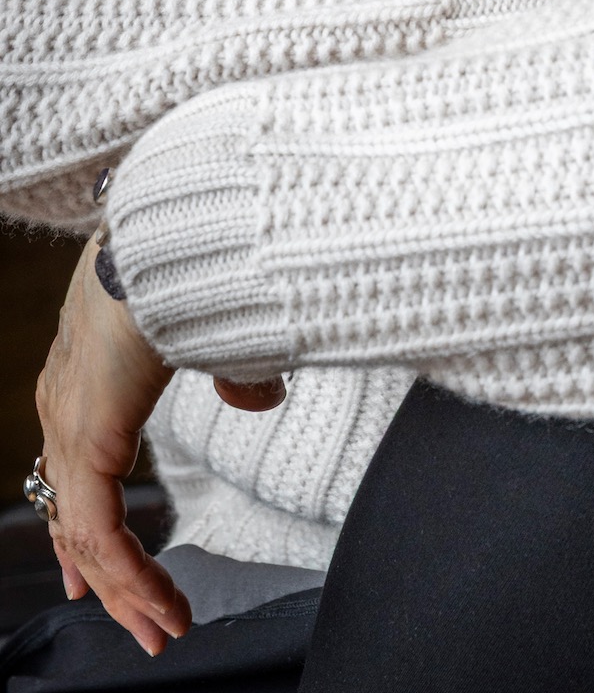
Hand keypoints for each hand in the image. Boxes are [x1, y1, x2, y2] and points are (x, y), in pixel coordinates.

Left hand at [35, 235, 286, 653]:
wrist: (169, 233)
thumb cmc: (191, 259)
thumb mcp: (215, 325)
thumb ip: (233, 369)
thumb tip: (258, 396)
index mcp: (87, 376)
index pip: (72, 471)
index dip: (83, 528)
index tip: (92, 574)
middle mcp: (65, 408)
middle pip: (74, 515)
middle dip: (109, 578)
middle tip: (139, 622)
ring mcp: (70, 427)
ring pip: (87, 536)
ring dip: (127, 591)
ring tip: (159, 629)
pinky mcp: (87, 443)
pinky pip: (102, 534)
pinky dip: (132, 579)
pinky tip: (160, 608)